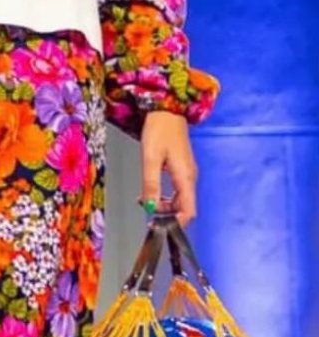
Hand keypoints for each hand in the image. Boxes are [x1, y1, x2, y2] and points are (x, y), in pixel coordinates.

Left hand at [138, 110, 197, 228]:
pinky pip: (177, 188)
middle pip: (184, 206)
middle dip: (167, 214)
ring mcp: (187, 171)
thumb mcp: (151, 158)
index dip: (177, 223)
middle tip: (147, 210)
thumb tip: (150, 208)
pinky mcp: (182, 166)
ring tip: (146, 201)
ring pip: (180, 198)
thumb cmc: (159, 130)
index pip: (189, 211)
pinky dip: (166, 194)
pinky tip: (152, 190)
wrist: (167, 109)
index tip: (160, 226)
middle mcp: (190, 177)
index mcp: (186, 177)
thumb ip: (151, 184)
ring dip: (165, 204)